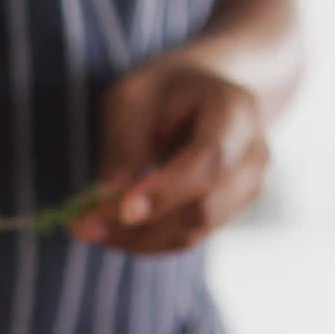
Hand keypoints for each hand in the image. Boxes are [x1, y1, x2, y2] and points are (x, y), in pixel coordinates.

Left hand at [73, 58, 269, 254]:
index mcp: (235, 111)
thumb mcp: (134, 97)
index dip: (167, 191)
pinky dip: (145, 242)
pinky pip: (186, 239)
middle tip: (83, 226)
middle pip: (202, 208)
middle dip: (140, 225)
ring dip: (136, 239)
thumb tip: (109, 194)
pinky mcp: (228, 214)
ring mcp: (246, 189)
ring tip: (87, 228)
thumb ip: (125, 142)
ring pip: (192, 233)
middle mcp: (252, 155)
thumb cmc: (166, 91)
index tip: (122, 210)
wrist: (208, 94)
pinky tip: (110, 230)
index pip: (209, 161)